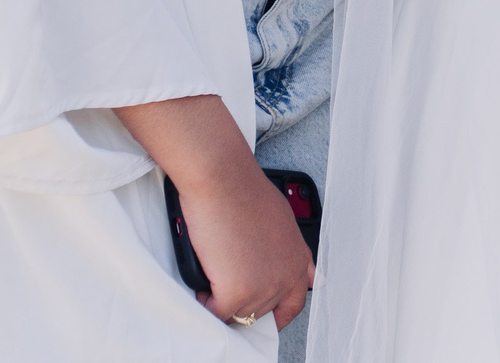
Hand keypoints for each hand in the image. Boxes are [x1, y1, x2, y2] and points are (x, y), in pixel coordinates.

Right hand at [114, 94, 313, 330]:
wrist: (223, 179)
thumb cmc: (243, 190)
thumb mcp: (279, 220)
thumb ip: (283, 248)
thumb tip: (282, 263)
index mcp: (297, 258)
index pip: (294, 303)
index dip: (275, 316)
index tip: (260, 321)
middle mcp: (287, 275)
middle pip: (260, 312)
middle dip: (239, 305)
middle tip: (221, 289)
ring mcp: (265, 286)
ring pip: (237, 315)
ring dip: (220, 302)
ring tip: (210, 277)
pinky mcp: (238, 292)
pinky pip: (217, 313)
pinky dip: (205, 303)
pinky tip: (202, 284)